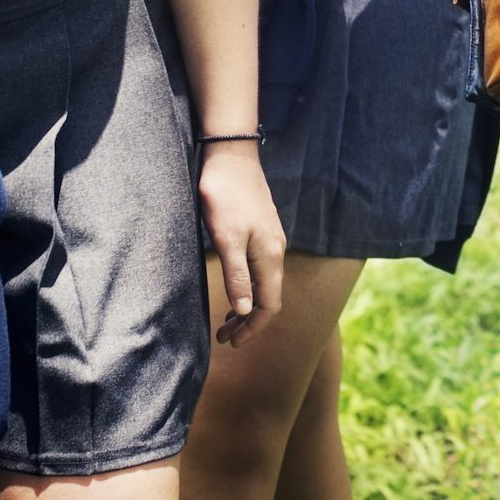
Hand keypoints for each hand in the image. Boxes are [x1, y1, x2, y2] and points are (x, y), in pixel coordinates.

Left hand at [198, 141, 286, 347]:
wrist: (231, 158)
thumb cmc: (225, 197)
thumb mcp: (226, 239)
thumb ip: (238, 276)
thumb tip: (246, 311)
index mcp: (269, 256)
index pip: (269, 304)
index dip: (252, 328)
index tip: (230, 342)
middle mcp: (276, 250)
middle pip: (269, 296)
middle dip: (248, 321)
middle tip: (223, 336)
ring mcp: (271, 239)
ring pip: (266, 283)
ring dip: (248, 305)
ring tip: (227, 319)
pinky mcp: (262, 230)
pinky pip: (261, 269)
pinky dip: (249, 287)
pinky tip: (234, 287)